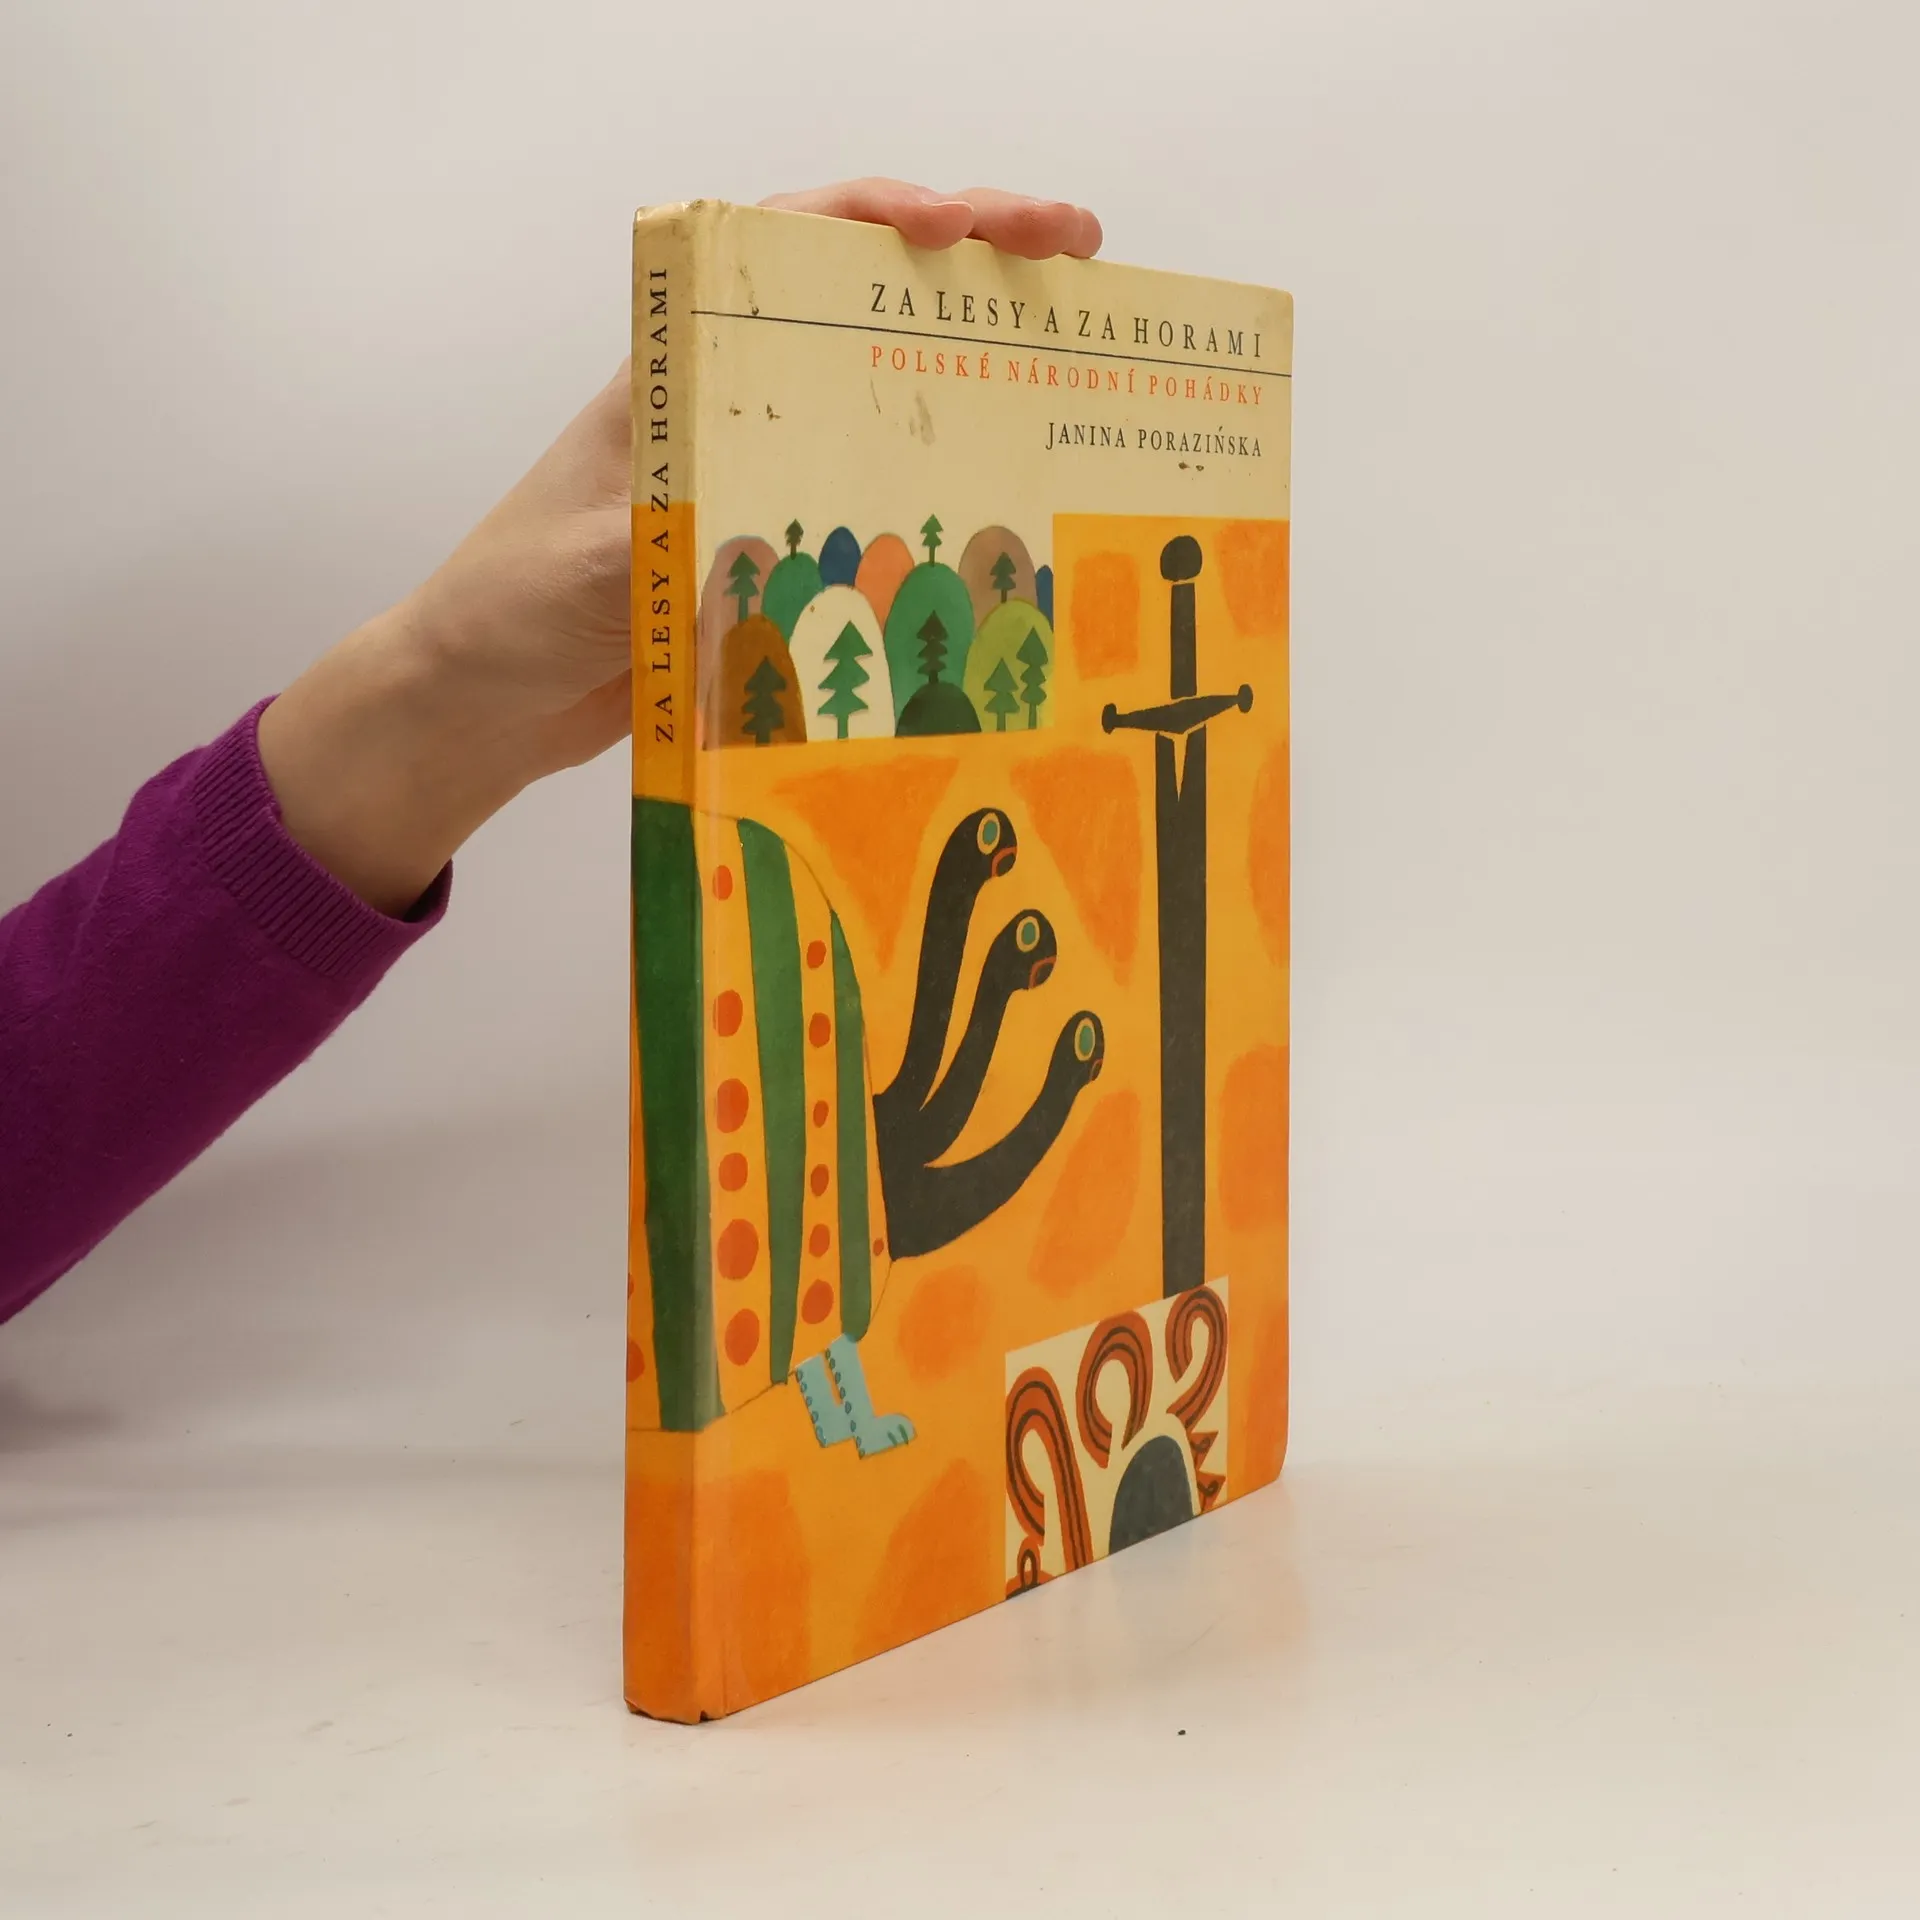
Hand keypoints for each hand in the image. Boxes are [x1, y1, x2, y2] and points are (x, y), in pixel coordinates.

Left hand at [257, 182, 1102, 914]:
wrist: (487, 698)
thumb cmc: (508, 609)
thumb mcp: (582, 565)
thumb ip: (662, 541)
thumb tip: (761, 536)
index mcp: (677, 370)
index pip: (784, 241)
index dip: (878, 213)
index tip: (958, 223)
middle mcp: (732, 401)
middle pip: (866, 297)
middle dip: (974, 260)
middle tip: (1079, 256)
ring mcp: (762, 471)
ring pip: (889, 388)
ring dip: (983, 365)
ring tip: (1085, 359)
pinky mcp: (781, 545)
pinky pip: (879, 493)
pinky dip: (950, 482)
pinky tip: (1018, 499)